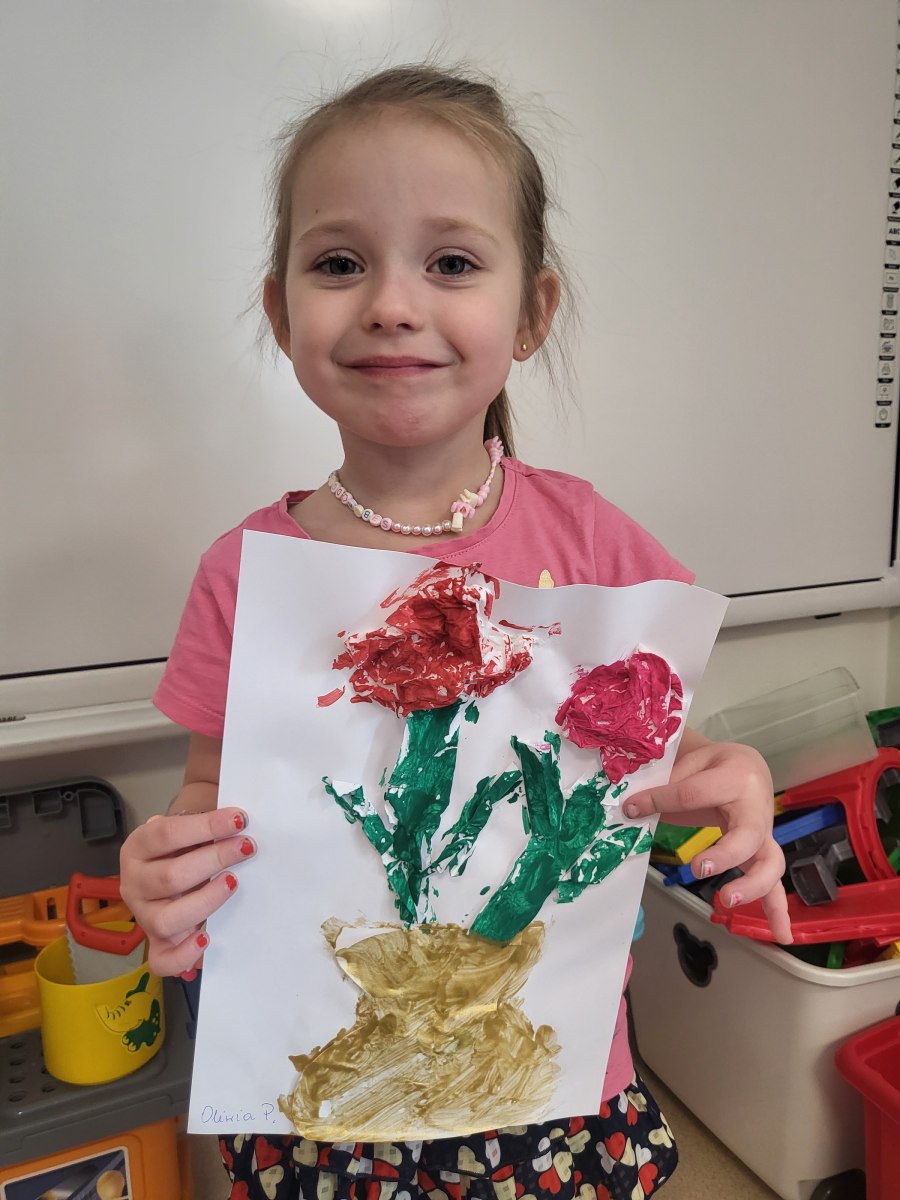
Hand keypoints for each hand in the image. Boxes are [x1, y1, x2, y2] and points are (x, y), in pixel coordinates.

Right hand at [119, 807, 254, 976]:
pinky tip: (208, 937)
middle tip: (246, 848)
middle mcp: (134, 883)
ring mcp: (144, 916)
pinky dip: (185, 954)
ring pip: (167, 919)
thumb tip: (239, 821)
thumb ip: (206, 824)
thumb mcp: (189, 828)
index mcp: (137, 847)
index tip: (239, 820)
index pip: (167, 834)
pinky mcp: (158, 944)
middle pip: (170, 877)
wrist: (172, 867)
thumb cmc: (186, 845)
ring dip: (205, 901)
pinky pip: (164, 960)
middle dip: (214, 860)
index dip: (205, 826)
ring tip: (232, 882)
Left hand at [623, 732, 791, 943]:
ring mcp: (764, 833)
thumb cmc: (712, 765)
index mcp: (733, 776)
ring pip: (769, 862)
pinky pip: (774, 883)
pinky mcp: (764, 852)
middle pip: (747, 835)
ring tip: (726, 902)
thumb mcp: (690, 762)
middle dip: (725, 855)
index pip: (694, 793)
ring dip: (752, 887)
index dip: (660, 800)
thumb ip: (665, 785)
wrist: (746, 766)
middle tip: (699, 868)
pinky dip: (778, 911)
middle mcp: (756, 807)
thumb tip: (631, 808)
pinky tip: (781, 936)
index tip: (632, 809)